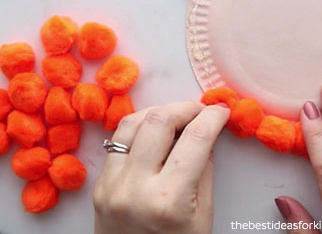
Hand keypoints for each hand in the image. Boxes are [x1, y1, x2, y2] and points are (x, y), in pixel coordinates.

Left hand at [93, 101, 229, 233]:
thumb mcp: (203, 215)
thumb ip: (204, 168)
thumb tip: (207, 131)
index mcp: (168, 200)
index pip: (195, 139)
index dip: (213, 117)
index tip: (222, 110)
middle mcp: (134, 188)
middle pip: (160, 120)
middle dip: (186, 107)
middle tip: (202, 110)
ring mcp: (111, 185)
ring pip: (132, 122)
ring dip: (160, 111)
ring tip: (180, 116)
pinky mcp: (99, 184)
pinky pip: (118, 140)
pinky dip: (140, 126)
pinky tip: (156, 130)